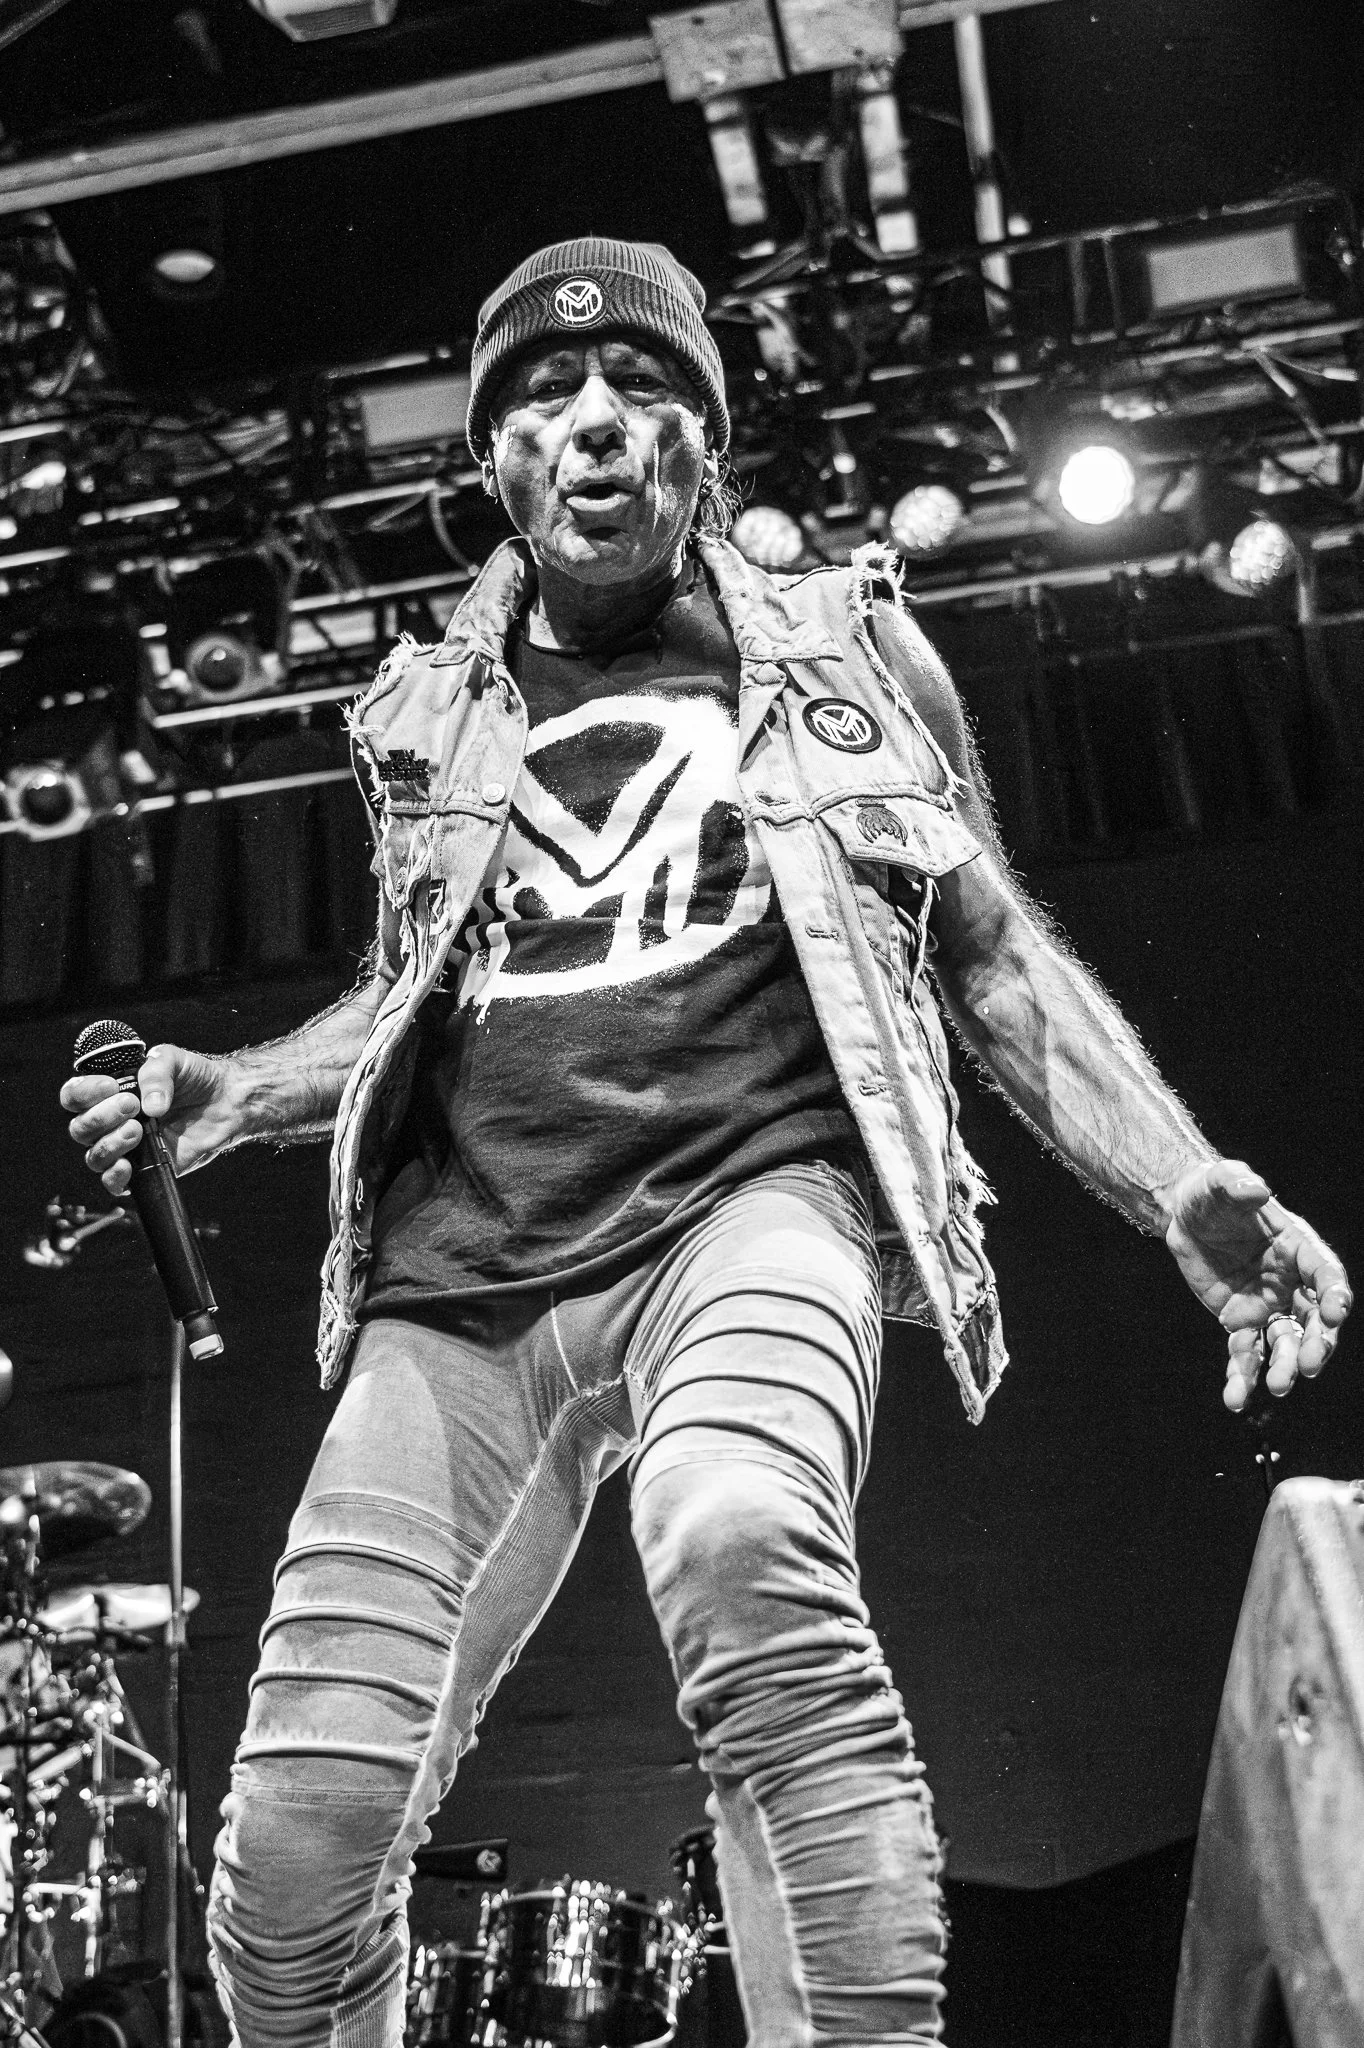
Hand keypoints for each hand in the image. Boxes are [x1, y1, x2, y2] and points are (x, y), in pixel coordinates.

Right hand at [60, 1043, 239, 1196]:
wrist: (226, 1101)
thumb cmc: (195, 1078)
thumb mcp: (173, 1060)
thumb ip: (155, 1073)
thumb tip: (150, 1107)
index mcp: (110, 1092)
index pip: (75, 1096)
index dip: (84, 1093)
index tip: (111, 1086)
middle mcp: (112, 1121)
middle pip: (80, 1128)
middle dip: (101, 1116)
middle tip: (132, 1105)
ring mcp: (126, 1146)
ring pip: (94, 1156)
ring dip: (110, 1143)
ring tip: (138, 1130)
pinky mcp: (144, 1169)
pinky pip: (115, 1183)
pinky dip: (115, 1176)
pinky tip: (129, 1164)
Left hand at [1161, 1158, 1351, 1411]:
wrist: (1185, 1217)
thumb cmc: (1212, 1194)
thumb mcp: (1220, 1182)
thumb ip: (1237, 1183)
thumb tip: (1256, 1189)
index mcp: (1297, 1247)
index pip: (1325, 1274)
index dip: (1335, 1293)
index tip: (1337, 1311)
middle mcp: (1291, 1282)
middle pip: (1314, 1318)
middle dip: (1317, 1342)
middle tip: (1308, 1365)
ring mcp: (1268, 1305)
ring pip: (1285, 1342)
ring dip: (1284, 1365)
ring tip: (1276, 1387)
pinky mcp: (1241, 1322)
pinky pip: (1246, 1353)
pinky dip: (1242, 1377)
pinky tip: (1235, 1399)